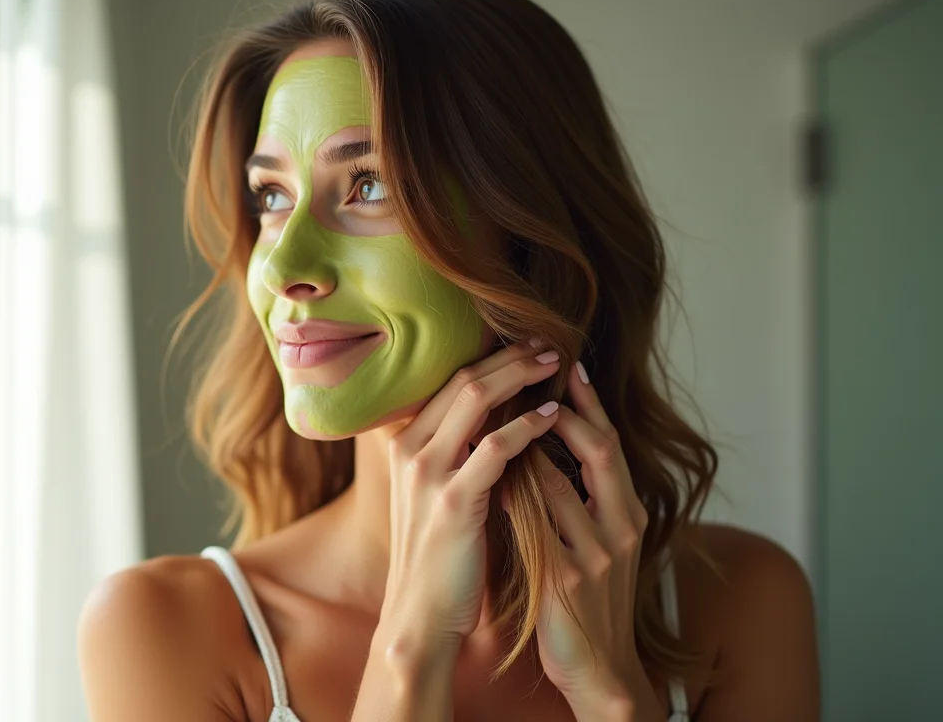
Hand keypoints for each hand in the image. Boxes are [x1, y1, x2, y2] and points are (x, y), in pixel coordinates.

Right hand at [380, 341, 562, 653]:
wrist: (420, 615)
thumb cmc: (439, 557)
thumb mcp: (435, 494)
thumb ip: (454, 454)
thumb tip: (492, 418)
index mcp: (403, 443)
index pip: (449, 380)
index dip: (492, 357)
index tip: (528, 345)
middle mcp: (408, 448)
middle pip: (462, 377)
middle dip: (510, 356)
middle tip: (550, 344)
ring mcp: (426, 472)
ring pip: (476, 398)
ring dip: (521, 376)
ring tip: (557, 367)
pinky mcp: (452, 499)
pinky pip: (495, 446)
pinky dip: (527, 425)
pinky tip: (552, 416)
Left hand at [534, 361, 664, 719]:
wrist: (596, 668)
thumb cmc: (584, 598)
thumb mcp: (592, 541)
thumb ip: (575, 497)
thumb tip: (540, 448)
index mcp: (627, 514)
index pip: (610, 444)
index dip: (590, 402)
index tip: (567, 362)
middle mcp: (620, 528)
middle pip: (602, 451)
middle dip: (570, 407)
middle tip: (540, 369)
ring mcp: (594, 555)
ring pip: (561, 484)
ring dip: (529, 447)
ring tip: (502, 412)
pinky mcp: (565, 582)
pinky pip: (536, 527)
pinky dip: (514, 497)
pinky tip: (491, 477)